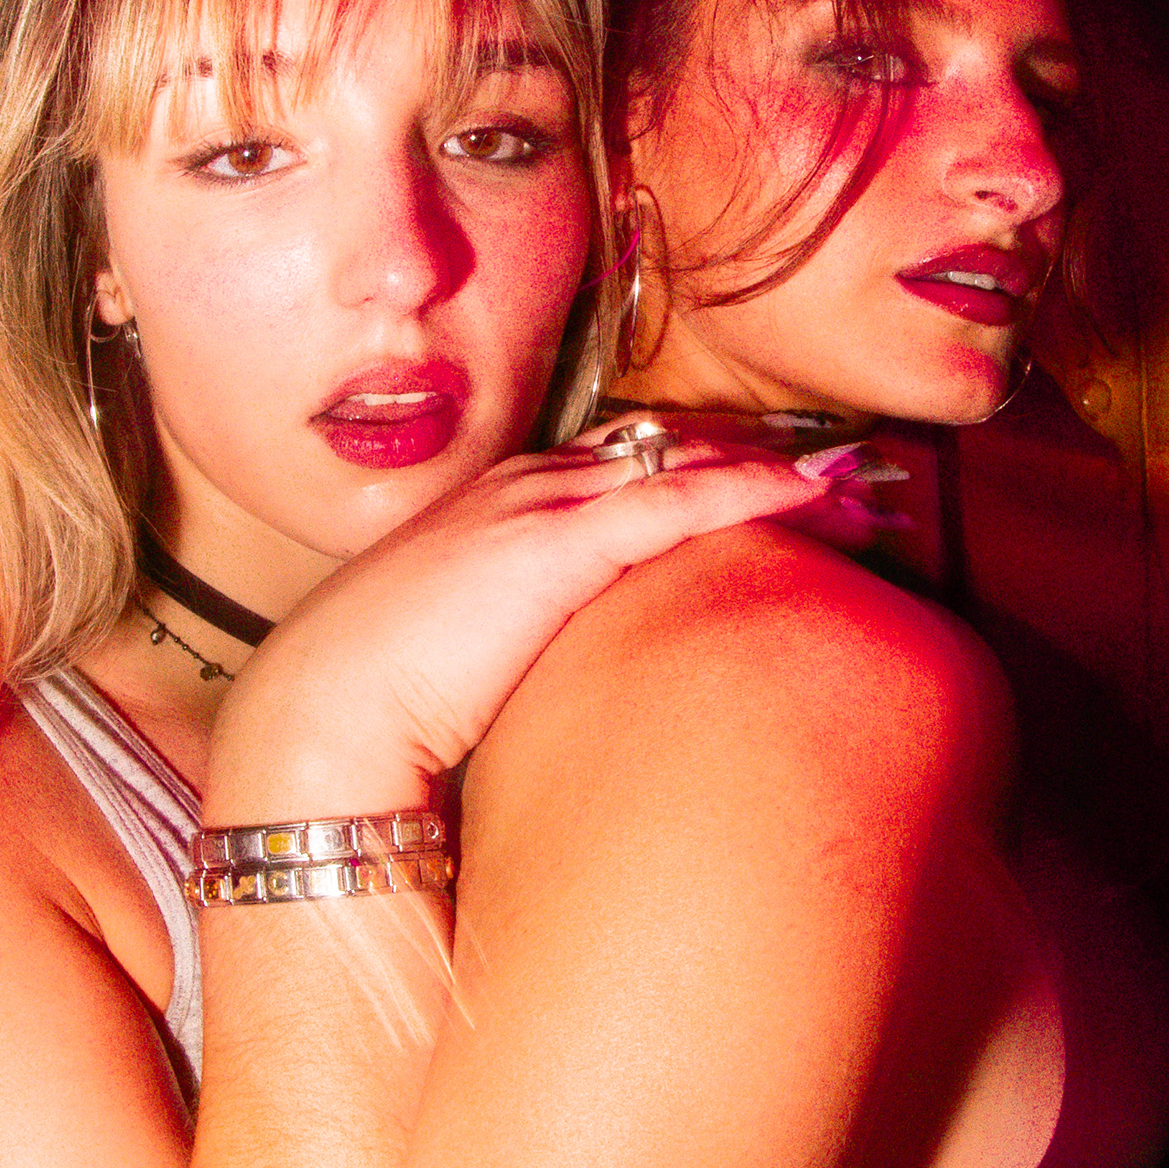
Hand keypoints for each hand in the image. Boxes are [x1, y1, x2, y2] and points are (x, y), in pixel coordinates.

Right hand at [204, 420, 885, 819]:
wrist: (316, 719)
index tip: (760, 490)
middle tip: (836, 475)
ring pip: (678, 462)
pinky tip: (811, 492)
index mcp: (488, 515)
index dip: (692, 472)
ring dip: (767, 469)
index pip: (611, 469)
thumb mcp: (445, 667)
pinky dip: (750, 490)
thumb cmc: (366, 712)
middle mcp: (517, 491)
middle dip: (744, 456)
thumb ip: (501, 658)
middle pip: (656, 449)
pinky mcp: (557, 546)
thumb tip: (550, 703)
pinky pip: (676, 501)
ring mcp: (535, 510)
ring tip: (852, 483)